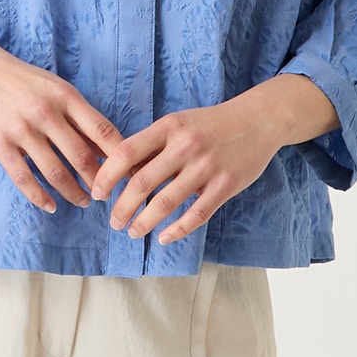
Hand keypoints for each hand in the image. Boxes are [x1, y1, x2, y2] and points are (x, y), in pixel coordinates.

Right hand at [0, 31, 123, 214]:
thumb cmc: (23, 79)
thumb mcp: (55, 88)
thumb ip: (77, 116)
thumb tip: (105, 149)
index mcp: (66, 96)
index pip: (102, 130)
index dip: (120, 157)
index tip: (130, 175)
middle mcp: (46, 112)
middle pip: (82, 157)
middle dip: (98, 182)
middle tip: (107, 196)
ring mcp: (22, 129)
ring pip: (55, 172)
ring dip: (73, 193)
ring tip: (83, 202)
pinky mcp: (0, 144)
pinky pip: (24, 179)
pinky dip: (40, 198)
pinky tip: (51, 205)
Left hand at [90, 75, 338, 244]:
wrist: (258, 119)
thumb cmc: (210, 123)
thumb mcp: (179, 122)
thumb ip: (154, 144)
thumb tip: (121, 172)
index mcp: (169, 126)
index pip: (127, 152)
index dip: (108, 175)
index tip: (98, 193)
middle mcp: (185, 145)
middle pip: (142, 183)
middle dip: (122, 207)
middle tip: (113, 221)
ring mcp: (206, 167)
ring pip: (166, 203)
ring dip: (144, 222)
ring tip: (132, 231)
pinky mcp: (225, 185)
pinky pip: (196, 215)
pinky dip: (177, 230)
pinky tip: (164, 237)